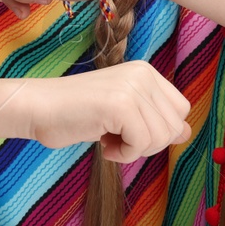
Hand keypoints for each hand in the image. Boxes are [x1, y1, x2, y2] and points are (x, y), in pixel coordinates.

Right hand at [14, 61, 192, 161]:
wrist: (37, 108)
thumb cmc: (75, 113)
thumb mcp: (122, 114)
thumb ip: (153, 119)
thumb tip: (187, 133)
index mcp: (145, 71)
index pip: (180, 111)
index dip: (157, 131)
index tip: (126, 130)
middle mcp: (143, 74)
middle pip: (174, 127)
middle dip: (148, 143)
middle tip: (116, 138)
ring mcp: (132, 87)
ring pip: (161, 138)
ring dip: (134, 150)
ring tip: (107, 139)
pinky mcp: (121, 104)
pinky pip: (141, 144)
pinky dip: (123, 154)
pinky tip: (102, 144)